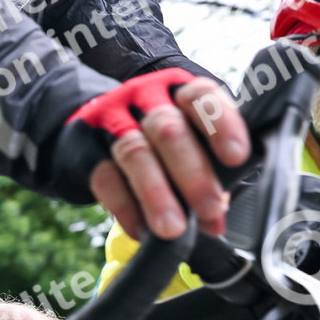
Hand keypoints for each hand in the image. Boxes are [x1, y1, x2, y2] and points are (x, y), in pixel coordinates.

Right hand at [60, 68, 248, 240]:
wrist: (91, 129)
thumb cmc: (153, 139)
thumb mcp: (184, 140)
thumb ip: (205, 172)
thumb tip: (215, 218)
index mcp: (177, 90)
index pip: (201, 97)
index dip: (220, 124)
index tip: (236, 156)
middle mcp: (143, 99)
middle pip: (168, 128)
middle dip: (192, 171)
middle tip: (210, 208)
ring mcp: (109, 121)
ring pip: (134, 152)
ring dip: (156, 194)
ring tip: (172, 228)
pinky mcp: (83, 148)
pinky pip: (104, 177)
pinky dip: (125, 207)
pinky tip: (141, 229)